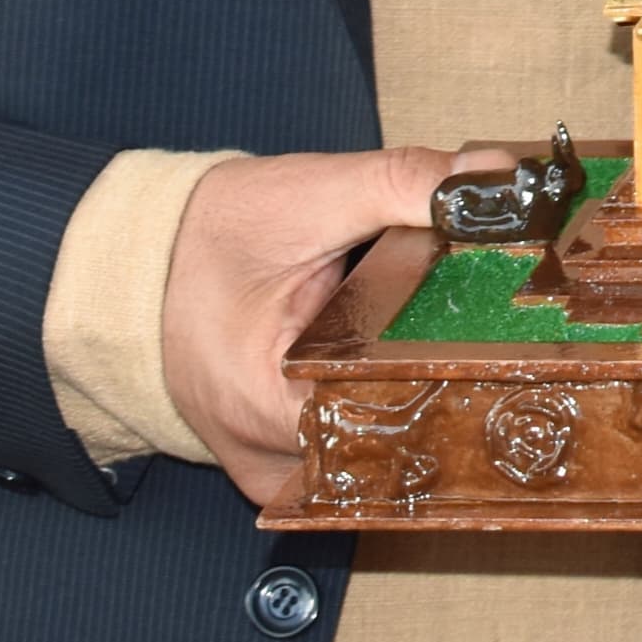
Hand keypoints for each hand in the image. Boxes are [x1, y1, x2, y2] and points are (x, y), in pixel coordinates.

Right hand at [160, 143, 507, 503]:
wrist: (137, 258)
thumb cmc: (208, 233)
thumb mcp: (308, 195)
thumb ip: (404, 183)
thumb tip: (491, 176)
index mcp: (264, 402)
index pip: (382, 425)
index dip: (450, 384)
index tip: (503, 348)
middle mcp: (265, 455)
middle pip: (382, 452)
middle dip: (441, 398)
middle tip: (499, 349)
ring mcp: (267, 465)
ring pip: (365, 462)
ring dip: (412, 412)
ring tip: (462, 360)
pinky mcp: (273, 455)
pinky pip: (342, 458)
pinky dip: (378, 420)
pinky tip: (413, 378)